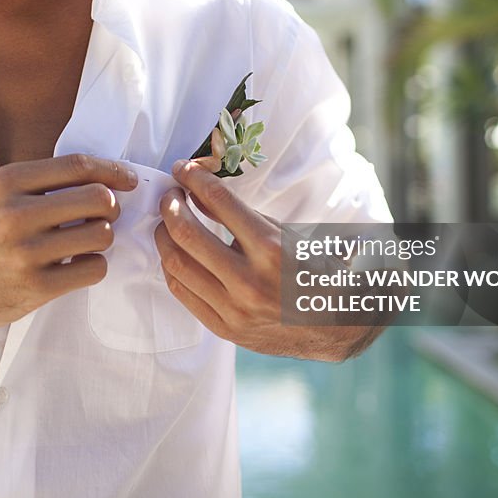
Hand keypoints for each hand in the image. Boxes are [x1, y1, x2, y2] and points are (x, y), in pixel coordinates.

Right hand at [0, 154, 137, 335]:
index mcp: (6, 182)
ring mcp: (25, 253)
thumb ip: (40, 181)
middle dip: (110, 208)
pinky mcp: (35, 288)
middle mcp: (15, 214)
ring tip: (84, 242)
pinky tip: (75, 265)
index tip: (128, 180)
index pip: (78, 166)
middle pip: (98, 199)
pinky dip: (92, 266)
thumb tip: (104, 176)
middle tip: (102, 217)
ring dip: (101, 239)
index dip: (112, 170)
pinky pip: (93, 269)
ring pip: (101, 235)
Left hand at [154, 159, 379, 361]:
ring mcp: (234, 309)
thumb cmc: (310, 270)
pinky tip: (175, 251)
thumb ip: (240, 216)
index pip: (220, 202)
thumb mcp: (283, 233)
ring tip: (167, 222)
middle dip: (170, 206)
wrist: (333, 323)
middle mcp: (250, 281)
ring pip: (177, 264)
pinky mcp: (224, 328)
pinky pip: (182, 292)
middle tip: (169, 194)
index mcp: (272, 249)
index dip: (194, 179)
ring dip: (164, 235)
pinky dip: (172, 265)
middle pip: (187, 234)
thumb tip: (198, 191)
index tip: (183, 169)